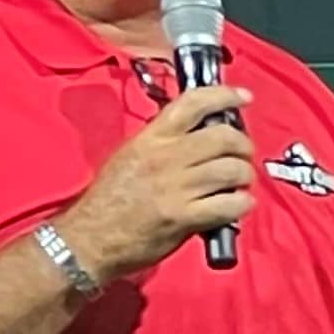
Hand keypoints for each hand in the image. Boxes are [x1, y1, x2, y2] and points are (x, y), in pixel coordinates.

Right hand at [58, 81, 254, 280]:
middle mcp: (165, 157)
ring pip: (232, 170)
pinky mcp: (184, 217)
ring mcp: (176, 187)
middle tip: (243, 156)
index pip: (192, 103)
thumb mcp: (131, 156)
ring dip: (244, 176)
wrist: (90, 238)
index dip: (224, 96)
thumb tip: (202, 134)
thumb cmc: (110, 198)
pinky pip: (230, 204)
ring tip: (239, 184)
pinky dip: (242, 204)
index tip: (244, 96)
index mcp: (150, 138)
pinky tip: (237, 205)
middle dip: (243, 145)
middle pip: (223, 137)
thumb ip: (164, 143)